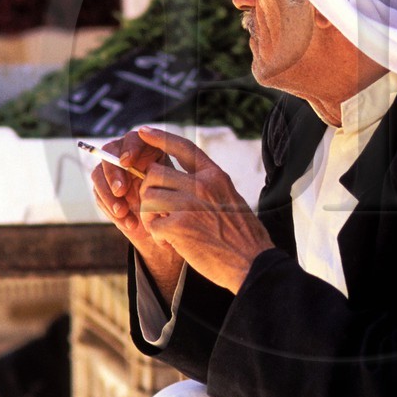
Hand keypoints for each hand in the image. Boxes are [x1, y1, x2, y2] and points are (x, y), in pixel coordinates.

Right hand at [89, 130, 184, 296]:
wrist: (167, 232)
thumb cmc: (178, 207)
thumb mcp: (180, 191)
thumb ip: (170, 178)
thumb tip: (156, 168)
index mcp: (147, 150)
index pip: (133, 139)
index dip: (128, 147)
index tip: (127, 162)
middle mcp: (127, 158)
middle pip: (110, 152)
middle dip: (113, 172)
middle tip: (121, 191)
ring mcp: (114, 174)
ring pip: (99, 173)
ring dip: (109, 194)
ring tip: (123, 212)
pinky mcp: (105, 191)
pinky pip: (99, 195)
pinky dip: (111, 210)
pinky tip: (127, 222)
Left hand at [136, 127, 273, 294]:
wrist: (253, 263)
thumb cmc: (244, 237)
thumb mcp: (231, 199)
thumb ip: (209, 187)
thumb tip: (186, 180)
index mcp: (216, 176)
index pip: (183, 148)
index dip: (160, 138)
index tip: (143, 133)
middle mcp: (203, 185)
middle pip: (155, 173)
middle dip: (148, 191)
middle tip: (156, 209)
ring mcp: (191, 204)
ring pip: (148, 198)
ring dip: (150, 215)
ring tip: (163, 229)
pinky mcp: (181, 227)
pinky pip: (153, 224)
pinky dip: (157, 236)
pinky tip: (170, 243)